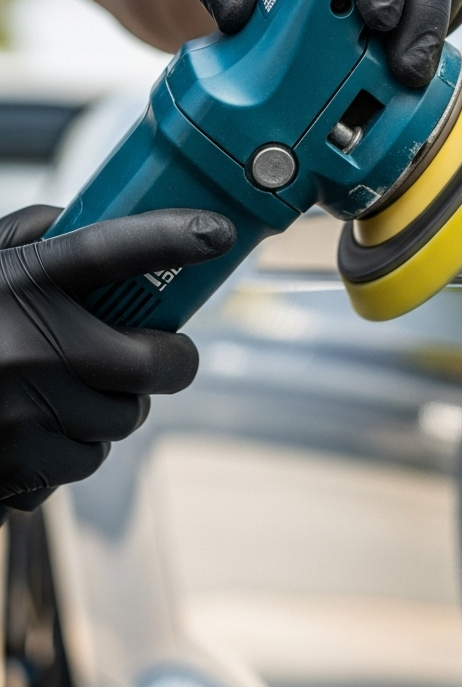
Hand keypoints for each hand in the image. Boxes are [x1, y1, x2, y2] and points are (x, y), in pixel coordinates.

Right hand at [0, 205, 233, 518]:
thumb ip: (31, 238)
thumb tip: (92, 218)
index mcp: (15, 281)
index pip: (108, 250)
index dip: (169, 238)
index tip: (217, 233)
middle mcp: (25, 346)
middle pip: (153, 365)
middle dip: (171, 361)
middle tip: (164, 355)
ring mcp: (21, 412)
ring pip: (122, 420)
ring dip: (113, 408)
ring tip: (71, 390)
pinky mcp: (16, 467)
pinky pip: (83, 462)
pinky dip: (71, 448)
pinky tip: (36, 428)